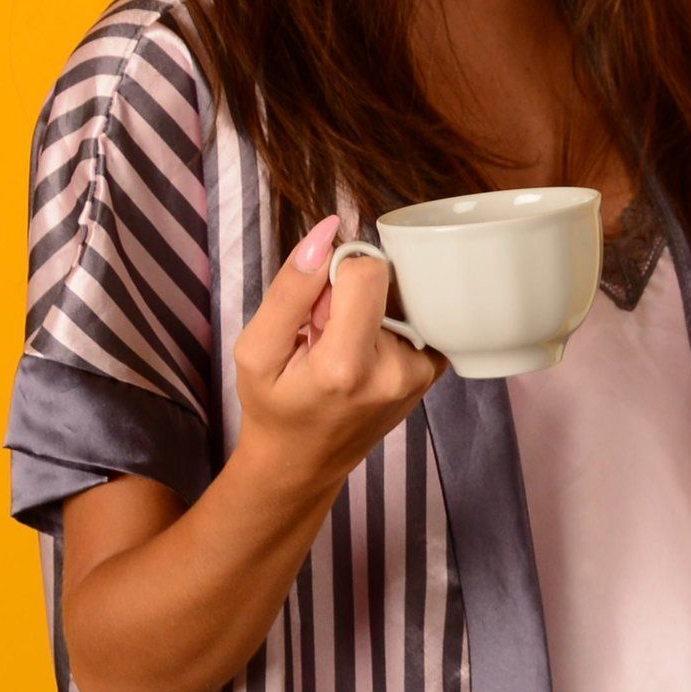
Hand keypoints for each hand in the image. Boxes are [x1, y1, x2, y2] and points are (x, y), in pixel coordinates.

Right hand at [233, 212, 444, 497]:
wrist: (304, 462)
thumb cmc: (274, 406)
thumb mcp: (256, 348)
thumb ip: (292, 288)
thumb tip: (329, 229)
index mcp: (348, 367)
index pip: (368, 271)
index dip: (336, 272)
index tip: (316, 303)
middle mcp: (398, 370)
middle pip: (387, 282)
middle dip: (351, 294)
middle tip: (324, 334)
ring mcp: (423, 374)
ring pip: (400, 298)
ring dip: (368, 310)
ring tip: (342, 347)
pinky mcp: (434, 372)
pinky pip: (414, 318)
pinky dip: (386, 325)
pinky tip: (364, 352)